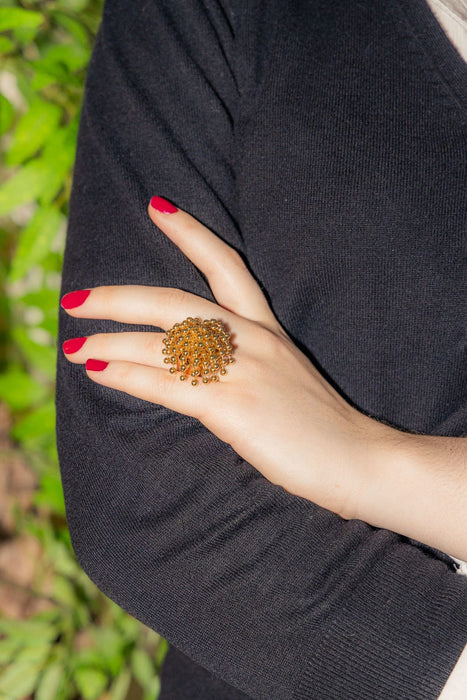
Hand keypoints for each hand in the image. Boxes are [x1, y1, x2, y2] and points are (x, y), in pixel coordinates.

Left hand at [61, 197, 389, 520]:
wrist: (358, 457)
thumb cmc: (320, 425)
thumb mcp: (283, 378)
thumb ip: (243, 363)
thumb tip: (193, 366)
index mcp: (265, 329)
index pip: (226, 265)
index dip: (189, 232)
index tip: (157, 206)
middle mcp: (250, 338)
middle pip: (172, 301)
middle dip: (118, 297)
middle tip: (77, 298)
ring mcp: (239, 369)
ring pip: (158, 343)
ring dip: (108, 341)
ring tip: (74, 346)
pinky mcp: (230, 404)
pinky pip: (164, 382)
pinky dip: (124, 374)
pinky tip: (97, 371)